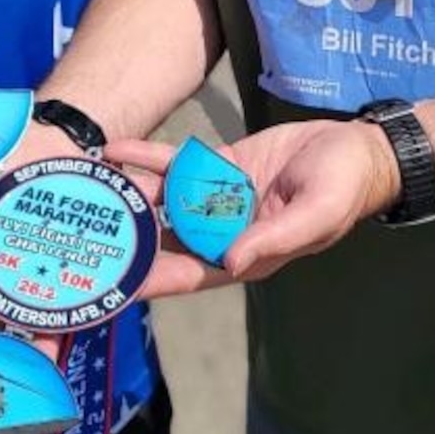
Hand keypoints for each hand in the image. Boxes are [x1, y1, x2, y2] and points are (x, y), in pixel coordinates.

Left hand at [110, 117, 395, 295]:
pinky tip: (115, 150)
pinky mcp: (221, 168)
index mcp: (245, 255)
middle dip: (124, 239)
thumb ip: (272, 238)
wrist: (359, 149)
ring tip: (84, 187)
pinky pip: (177, 165)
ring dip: (127, 195)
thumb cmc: (344, 189)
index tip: (110, 284)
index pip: (187, 273)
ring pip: (163, 200)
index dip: (149, 280)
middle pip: (165, 240)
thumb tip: (230, 262)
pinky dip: (146, 158)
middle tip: (76, 235)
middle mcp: (224, 232)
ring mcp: (220, 199)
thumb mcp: (315, 215)